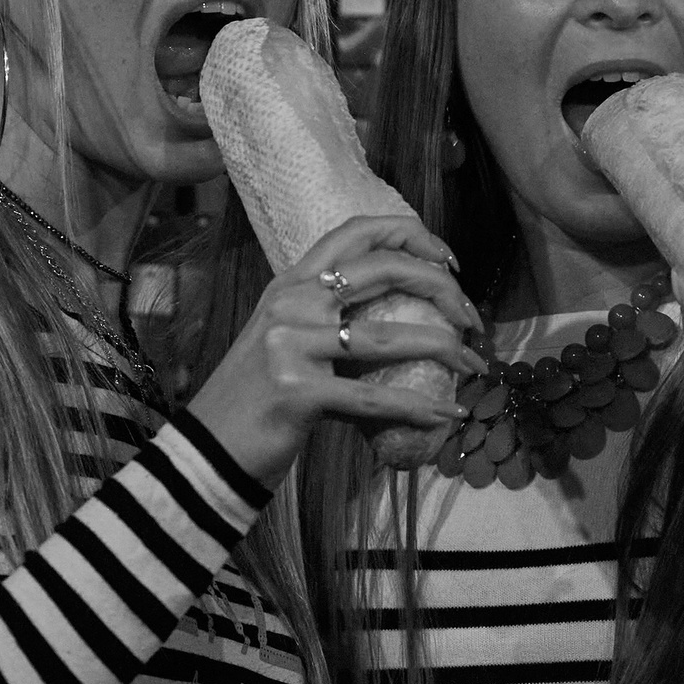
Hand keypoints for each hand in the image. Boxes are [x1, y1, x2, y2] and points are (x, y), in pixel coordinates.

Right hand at [189, 214, 482, 487]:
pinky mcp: (297, 393)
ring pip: (386, 336)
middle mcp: (290, 303)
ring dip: (444, 348)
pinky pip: (374, 400)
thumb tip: (400, 324)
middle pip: (383, 270)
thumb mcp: (286, 342)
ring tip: (474, 365)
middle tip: (472, 320)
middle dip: (442, 289)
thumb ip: (330, 323)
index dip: (410, 234)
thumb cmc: (256, 400)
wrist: (208, 450)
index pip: (355, 232)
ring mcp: (291, 346)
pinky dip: (418, 409)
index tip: (448, 260)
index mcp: (290, 284)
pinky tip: (445, 416)